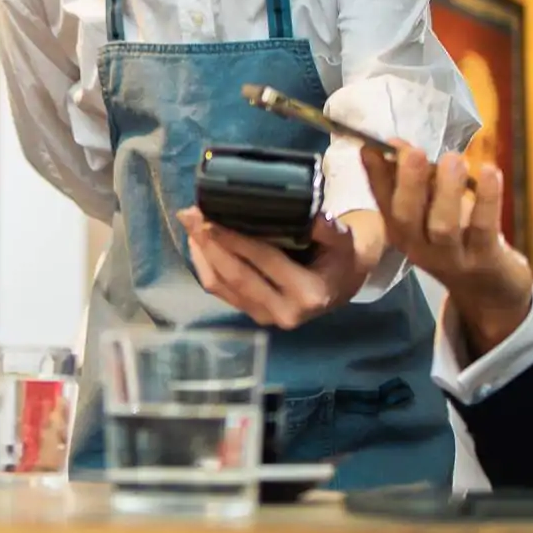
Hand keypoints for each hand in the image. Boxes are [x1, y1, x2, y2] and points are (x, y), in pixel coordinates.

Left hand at [174, 208, 383, 327]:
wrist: (340, 286)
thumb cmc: (339, 258)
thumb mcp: (343, 240)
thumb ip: (329, 228)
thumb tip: (310, 215)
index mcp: (307, 293)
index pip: (264, 261)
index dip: (234, 240)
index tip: (211, 218)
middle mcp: (283, 312)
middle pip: (235, 276)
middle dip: (208, 244)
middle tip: (190, 215)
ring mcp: (264, 317)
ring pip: (221, 286)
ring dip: (201, 254)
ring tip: (189, 224)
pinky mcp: (251, 314)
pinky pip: (220, 291)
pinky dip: (204, 265)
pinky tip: (198, 243)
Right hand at [361, 143, 532, 356]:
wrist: (490, 291)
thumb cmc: (457, 239)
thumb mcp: (431, 211)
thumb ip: (416, 180)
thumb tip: (396, 143)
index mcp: (402, 233)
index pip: (383, 202)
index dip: (375, 175)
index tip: (371, 146)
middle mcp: (420, 247)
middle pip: (406, 217)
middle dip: (408, 183)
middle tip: (413, 152)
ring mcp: (452, 257)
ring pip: (443, 226)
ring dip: (446, 191)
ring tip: (452, 159)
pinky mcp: (485, 258)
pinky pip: (483, 227)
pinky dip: (486, 199)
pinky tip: (491, 171)